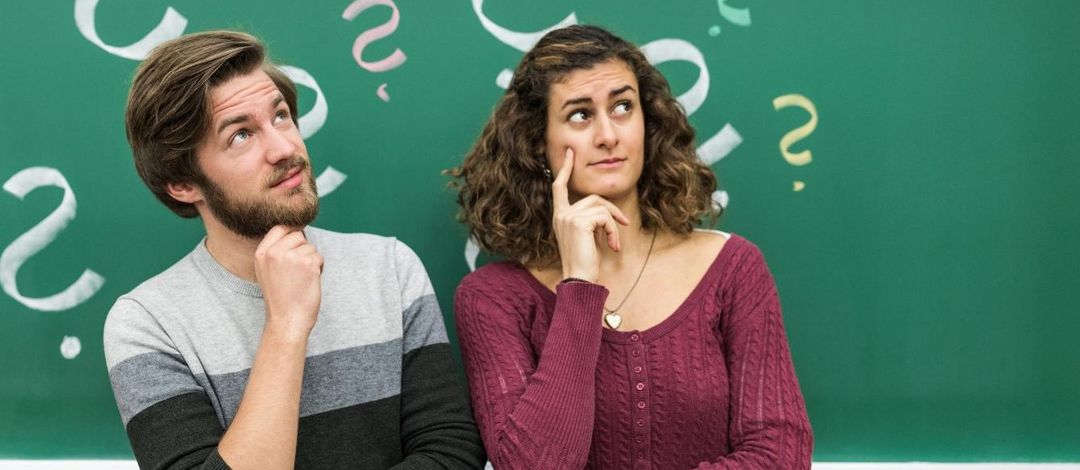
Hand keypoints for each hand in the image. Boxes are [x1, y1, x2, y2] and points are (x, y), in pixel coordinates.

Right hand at [254, 226, 323, 337]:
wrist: (286, 320)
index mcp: (261, 253)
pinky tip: (309, 281)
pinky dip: (319, 268)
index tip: (296, 243)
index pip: (280, 227)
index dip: (292, 232)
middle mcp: (275, 253)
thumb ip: (274, 251)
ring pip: (310, 247)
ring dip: (311, 260)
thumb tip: (296, 231)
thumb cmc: (280, 297)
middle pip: (298, 235)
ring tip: (302, 278)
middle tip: (298, 269)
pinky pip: (319, 257)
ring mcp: (292, 257)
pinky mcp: (308, 264)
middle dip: (303, 248)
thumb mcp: (266, 271)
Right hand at [551, 148, 629, 281]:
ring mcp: (568, 217)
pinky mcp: (579, 222)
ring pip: (601, 207)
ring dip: (613, 224)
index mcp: (559, 216)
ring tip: (614, 243)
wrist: (579, 280)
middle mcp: (560, 214)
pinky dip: (613, 230)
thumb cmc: (584, 262)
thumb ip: (589, 220)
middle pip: (593, 198)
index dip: (565, 169)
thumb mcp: (585, 237)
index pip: (558, 187)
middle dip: (612, 210)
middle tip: (624, 224)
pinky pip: (604, 217)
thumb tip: (607, 211)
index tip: (570, 154)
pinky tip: (612, 245)